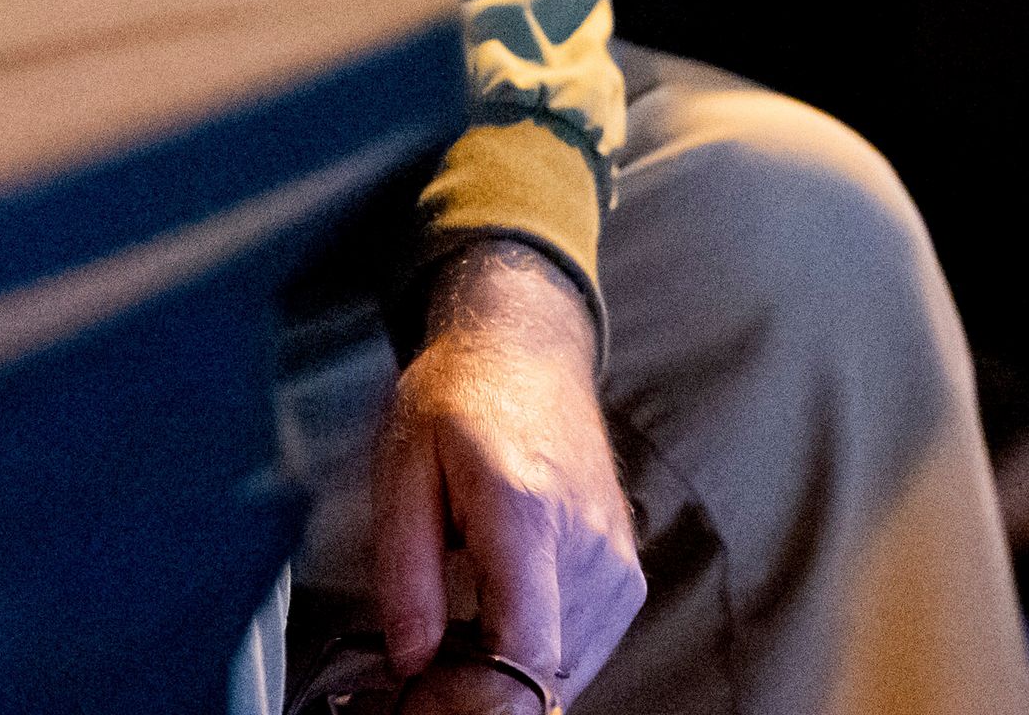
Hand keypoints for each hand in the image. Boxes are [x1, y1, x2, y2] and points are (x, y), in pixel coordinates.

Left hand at [374, 242, 644, 710]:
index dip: (467, 702)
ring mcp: (617, 565)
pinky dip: (532, 662)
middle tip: (414, 680)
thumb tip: (411, 662)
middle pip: (542, 679)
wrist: (529, 350)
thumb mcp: (401, 469)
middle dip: (472, 698)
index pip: (522, 655)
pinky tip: (488, 627)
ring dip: (501, 683)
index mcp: (527, 512)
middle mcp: (588, 545)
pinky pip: (579, 654)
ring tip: (444, 646)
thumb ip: (404, 571)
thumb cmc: (459, 400)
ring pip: (561, 677)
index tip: (417, 702)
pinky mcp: (627, 577)